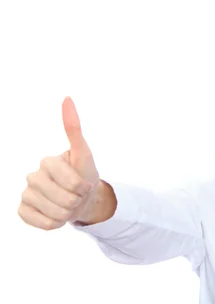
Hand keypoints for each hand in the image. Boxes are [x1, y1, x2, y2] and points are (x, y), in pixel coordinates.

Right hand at [18, 96, 100, 229]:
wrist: (81, 198)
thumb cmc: (84, 174)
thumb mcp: (83, 153)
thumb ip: (73, 127)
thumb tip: (67, 97)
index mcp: (48, 161)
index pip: (71, 181)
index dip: (83, 186)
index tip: (85, 183)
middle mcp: (32, 176)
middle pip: (63, 199)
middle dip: (77, 201)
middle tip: (77, 195)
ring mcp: (26, 194)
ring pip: (54, 212)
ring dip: (68, 213)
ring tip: (69, 205)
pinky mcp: (22, 211)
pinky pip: (41, 223)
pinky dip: (54, 223)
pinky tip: (56, 215)